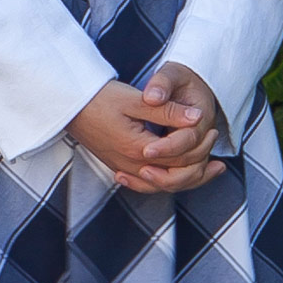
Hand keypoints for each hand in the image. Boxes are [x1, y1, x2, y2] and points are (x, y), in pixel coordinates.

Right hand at [66, 63, 225, 192]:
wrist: (69, 105)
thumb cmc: (100, 98)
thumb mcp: (136, 100)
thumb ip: (167, 111)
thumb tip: (197, 117)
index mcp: (137, 148)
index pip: (179, 156)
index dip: (199, 144)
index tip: (211, 126)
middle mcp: (131, 165)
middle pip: (174, 174)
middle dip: (198, 160)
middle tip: (213, 139)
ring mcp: (124, 169)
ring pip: (163, 184)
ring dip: (188, 177)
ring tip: (211, 166)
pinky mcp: (120, 167)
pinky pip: (149, 185)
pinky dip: (168, 181)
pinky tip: (177, 173)